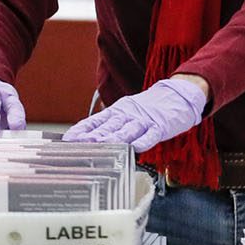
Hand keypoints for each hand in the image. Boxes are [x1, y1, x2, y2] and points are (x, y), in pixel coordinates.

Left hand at [63, 77, 206, 151]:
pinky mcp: (160, 126)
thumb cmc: (147, 110)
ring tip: (101, 146)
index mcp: (117, 112)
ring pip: (127, 131)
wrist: (176, 96)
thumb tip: (86, 140)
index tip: (68, 139)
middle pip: (108, 127)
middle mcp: (127, 115)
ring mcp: (144, 121)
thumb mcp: (124, 114)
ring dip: (114, 139)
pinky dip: (143, 141)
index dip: (82, 130)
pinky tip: (136, 148)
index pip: (95, 122)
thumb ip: (108, 127)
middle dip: (93, 136)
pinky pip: (151, 134)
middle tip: (79, 145)